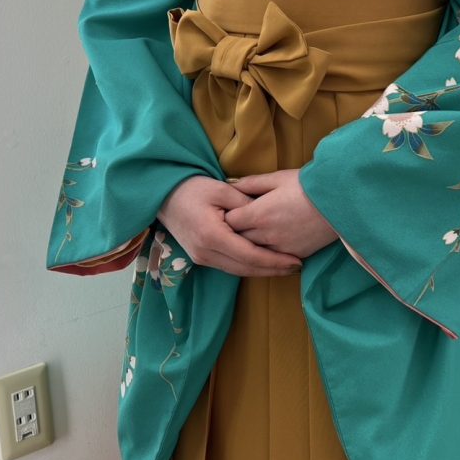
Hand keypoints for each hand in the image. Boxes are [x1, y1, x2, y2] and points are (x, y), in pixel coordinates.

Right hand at [157, 175, 302, 276]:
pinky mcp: (201, 258)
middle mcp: (206, 253)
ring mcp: (201, 258)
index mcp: (212, 236)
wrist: (163, 196)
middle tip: (296, 266)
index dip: (275, 261)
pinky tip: (264, 263)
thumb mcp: (222, 190)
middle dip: (273, 269)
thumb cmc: (192, 188)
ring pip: (238, 271)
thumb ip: (246, 205)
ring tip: (285, 267)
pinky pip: (230, 267)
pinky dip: (249, 267)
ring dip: (262, 271)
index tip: (296, 261)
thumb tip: (269, 218)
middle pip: (246, 268)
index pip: (250, 256)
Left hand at [224, 169, 339, 259]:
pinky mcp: (294, 255)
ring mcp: (280, 248)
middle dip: (236, 231)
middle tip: (240, 223)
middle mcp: (265, 234)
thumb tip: (230, 184)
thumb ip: (251, 183)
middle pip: (238, 239)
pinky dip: (269, 251)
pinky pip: (273, 257)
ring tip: (257, 232)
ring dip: (251, 244)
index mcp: (258, 213)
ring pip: (254, 251)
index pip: (229, 221)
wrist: (339, 201)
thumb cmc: (307, 185)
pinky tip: (273, 241)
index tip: (231, 210)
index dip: (228, 215)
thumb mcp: (278, 178)